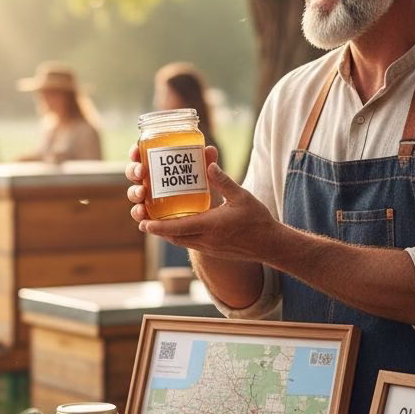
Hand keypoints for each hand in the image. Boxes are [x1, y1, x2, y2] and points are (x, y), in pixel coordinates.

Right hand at [125, 144, 218, 222]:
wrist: (211, 218)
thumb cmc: (205, 191)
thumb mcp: (207, 176)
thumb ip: (206, 163)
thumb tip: (209, 150)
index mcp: (160, 166)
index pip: (143, 155)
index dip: (136, 152)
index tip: (137, 150)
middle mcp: (151, 181)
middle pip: (134, 173)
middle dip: (133, 170)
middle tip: (142, 171)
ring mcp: (149, 199)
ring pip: (133, 193)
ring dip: (134, 192)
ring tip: (142, 193)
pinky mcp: (151, 215)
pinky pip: (139, 214)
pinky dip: (138, 213)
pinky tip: (142, 214)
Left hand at [131, 159, 278, 261]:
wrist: (271, 244)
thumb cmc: (258, 220)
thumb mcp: (241, 196)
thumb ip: (223, 181)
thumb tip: (209, 163)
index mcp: (211, 226)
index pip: (178, 228)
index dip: (159, 227)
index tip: (144, 223)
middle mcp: (207, 240)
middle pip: (174, 237)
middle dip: (157, 230)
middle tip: (143, 221)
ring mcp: (209, 247)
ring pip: (181, 242)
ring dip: (167, 234)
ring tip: (154, 223)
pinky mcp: (213, 250)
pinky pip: (190, 244)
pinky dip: (179, 236)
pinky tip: (177, 227)